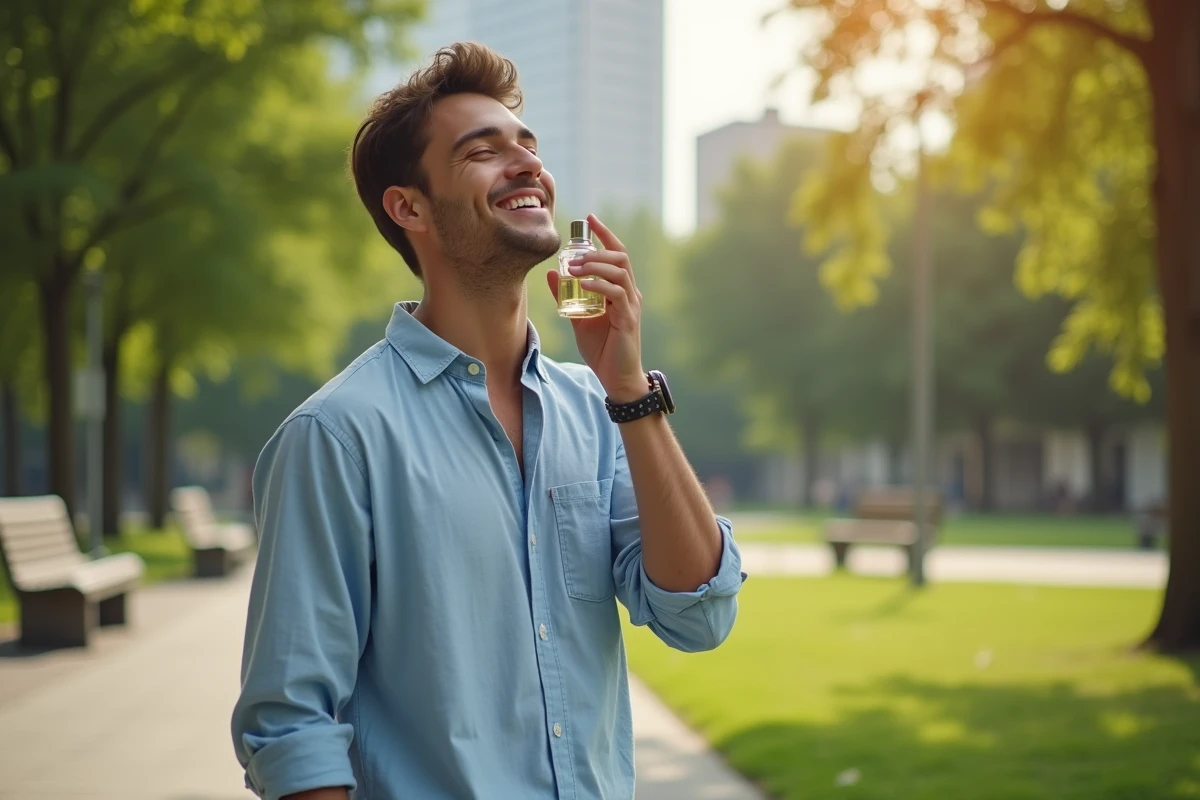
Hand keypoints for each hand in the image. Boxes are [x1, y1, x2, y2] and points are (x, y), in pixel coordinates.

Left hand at [545, 214, 646, 402]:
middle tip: (574, 254)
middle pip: (621, 258)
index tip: (590, 219)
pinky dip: (599, 285)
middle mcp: (630, 294)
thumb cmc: (601, 349)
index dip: (606, 235)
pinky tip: (583, 284)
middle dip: (598, 249)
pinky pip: (616, 294)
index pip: (617, 254)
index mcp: (620, 290)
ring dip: (596, 265)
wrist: (617, 378)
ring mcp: (631, 306)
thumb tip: (551, 273)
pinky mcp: (628, 319)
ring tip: (575, 267)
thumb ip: (566, 297)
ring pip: (620, 272)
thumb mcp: (577, 318)